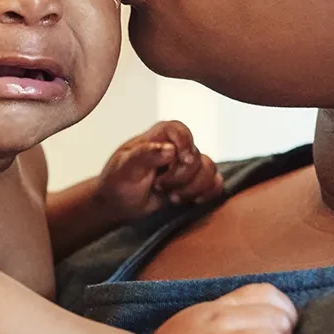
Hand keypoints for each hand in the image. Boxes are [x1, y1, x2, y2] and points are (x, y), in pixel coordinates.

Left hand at [96, 120, 224, 222]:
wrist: (118, 204)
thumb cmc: (118, 182)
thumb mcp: (126, 168)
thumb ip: (146, 155)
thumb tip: (170, 149)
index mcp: (157, 137)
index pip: (180, 129)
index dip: (185, 143)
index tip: (180, 159)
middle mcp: (175, 148)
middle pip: (196, 156)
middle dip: (180, 177)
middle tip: (159, 185)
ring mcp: (186, 166)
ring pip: (209, 169)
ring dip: (192, 188)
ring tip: (172, 196)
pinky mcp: (194, 182)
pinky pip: (215, 183)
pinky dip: (207, 193)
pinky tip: (190, 200)